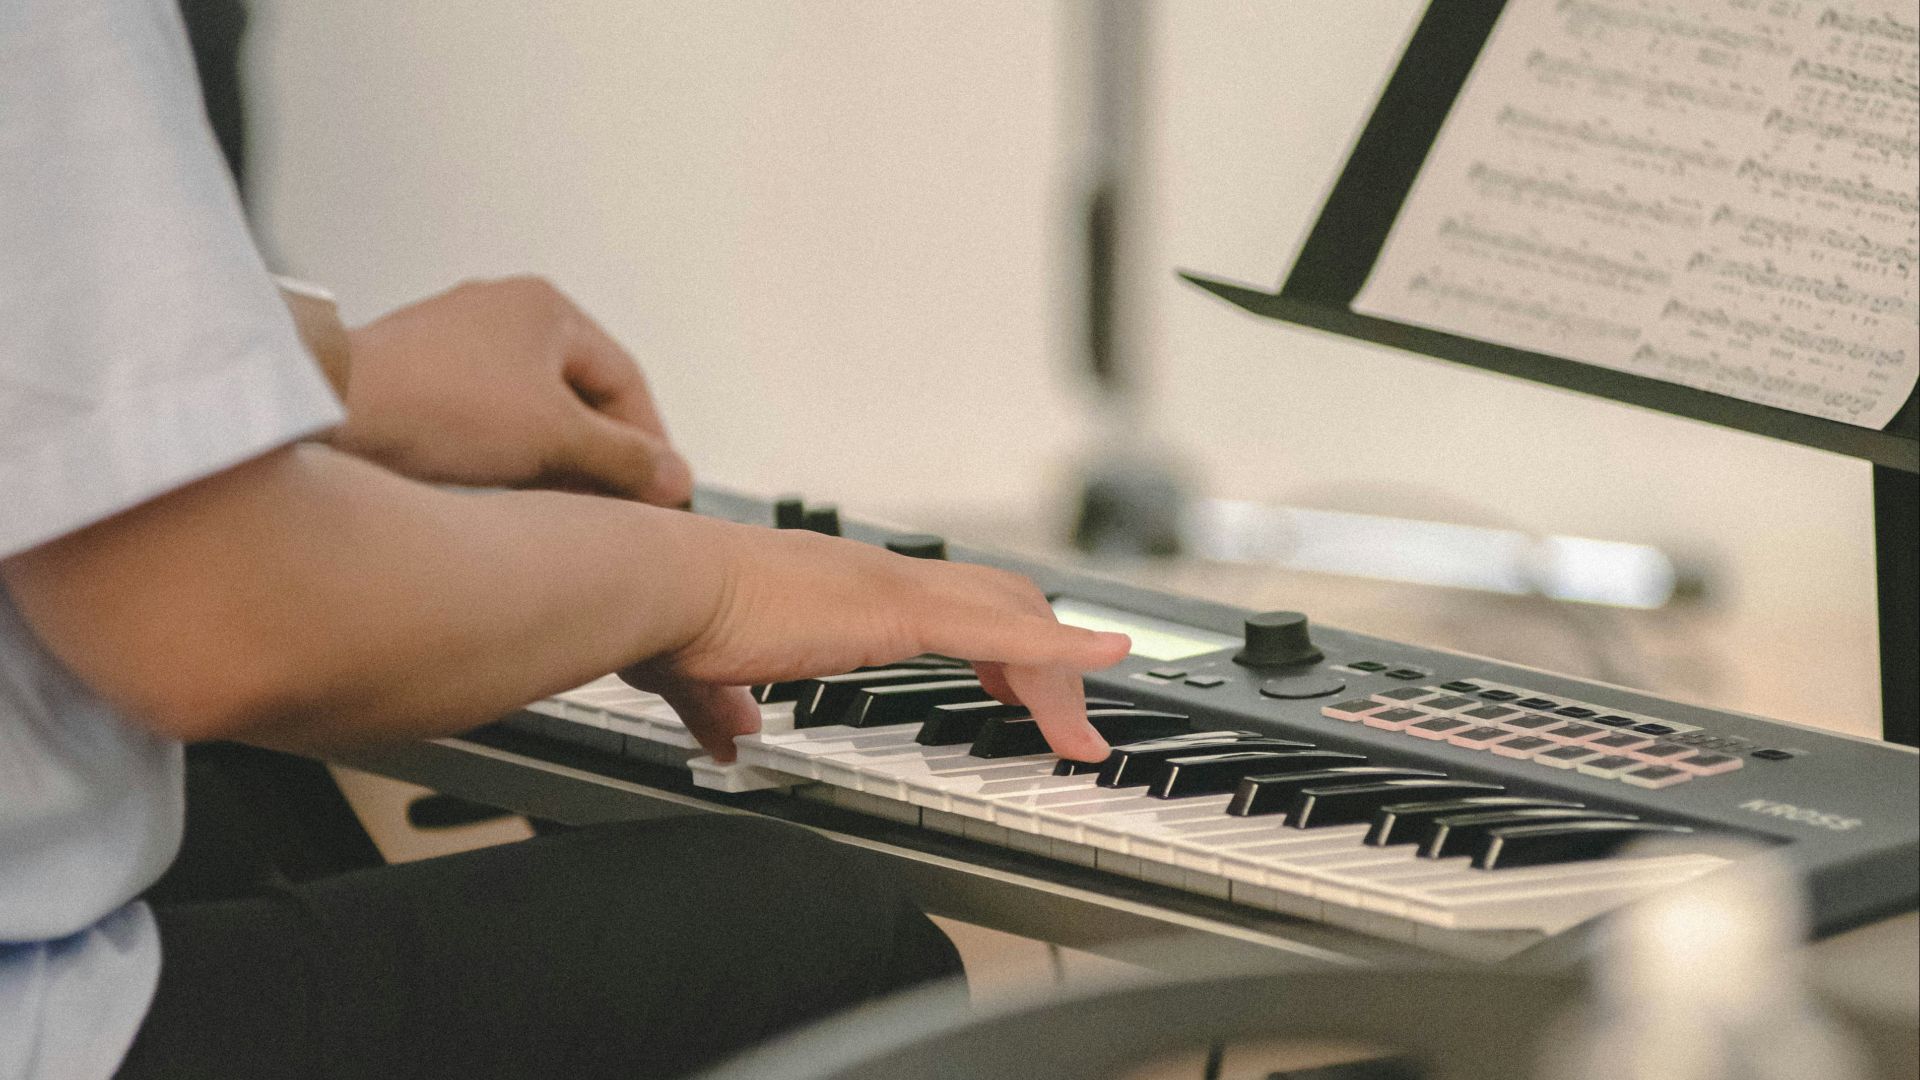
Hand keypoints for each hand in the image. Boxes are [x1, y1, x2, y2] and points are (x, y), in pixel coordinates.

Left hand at [333, 276, 691, 503]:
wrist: (330, 411)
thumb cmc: (440, 408)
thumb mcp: (556, 438)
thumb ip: (626, 459)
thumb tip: (676, 477)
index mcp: (546, 307)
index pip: (624, 379)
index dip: (650, 441)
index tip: (662, 491)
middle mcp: (502, 310)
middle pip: (579, 392)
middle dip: (602, 453)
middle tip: (617, 506)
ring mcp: (457, 340)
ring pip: (533, 407)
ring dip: (556, 457)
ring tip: (565, 507)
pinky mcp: (420, 374)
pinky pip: (489, 416)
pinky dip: (510, 453)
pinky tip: (507, 492)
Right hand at [619, 524, 1131, 762]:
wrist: (658, 586)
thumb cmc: (668, 616)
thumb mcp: (701, 673)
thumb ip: (720, 706)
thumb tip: (727, 738)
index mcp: (844, 588)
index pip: (948, 604)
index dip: (995, 643)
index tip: (1015, 688)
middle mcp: (879, 576)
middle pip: (999, 602)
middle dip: (1041, 665)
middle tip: (1063, 724)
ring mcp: (894, 586)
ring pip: (1012, 618)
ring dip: (1057, 679)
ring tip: (1082, 737)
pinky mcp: (898, 610)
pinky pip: (1006, 630)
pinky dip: (1064, 646)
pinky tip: (1107, 657)